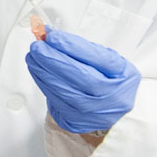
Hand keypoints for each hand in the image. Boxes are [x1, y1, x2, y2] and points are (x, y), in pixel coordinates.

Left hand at [25, 28, 140, 133]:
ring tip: (33, 56)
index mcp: (123, 76)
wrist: (113, 111)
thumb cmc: (108, 79)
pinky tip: (37, 71)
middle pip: (80, 77)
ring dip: (44, 71)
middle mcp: (111, 97)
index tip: (53, 36)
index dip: (73, 47)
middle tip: (37, 46)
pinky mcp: (76, 121)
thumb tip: (50, 34)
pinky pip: (55, 101)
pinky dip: (43, 83)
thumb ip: (80, 46)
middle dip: (54, 59)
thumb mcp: (105, 59)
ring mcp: (93, 112)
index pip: (99, 58)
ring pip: (64, 91)